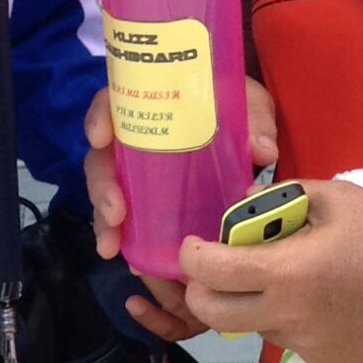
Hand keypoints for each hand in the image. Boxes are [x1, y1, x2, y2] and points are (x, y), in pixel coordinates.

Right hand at [85, 76, 278, 341]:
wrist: (247, 127)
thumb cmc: (238, 107)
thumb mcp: (249, 105)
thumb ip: (255, 122)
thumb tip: (262, 151)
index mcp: (153, 105)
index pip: (113, 103)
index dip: (100, 117)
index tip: (101, 137)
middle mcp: (136, 138)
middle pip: (104, 158)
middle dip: (102, 186)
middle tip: (115, 212)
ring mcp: (139, 172)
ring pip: (109, 193)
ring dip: (105, 220)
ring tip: (111, 246)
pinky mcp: (149, 200)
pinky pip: (128, 219)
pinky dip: (125, 239)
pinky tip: (128, 259)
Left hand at [175, 178, 362, 362]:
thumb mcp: (337, 198)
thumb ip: (284, 197)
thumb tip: (246, 204)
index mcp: (286, 273)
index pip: (211, 272)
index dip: (191, 257)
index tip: (193, 247)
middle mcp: (287, 317)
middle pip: (214, 316)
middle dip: (201, 293)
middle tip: (216, 274)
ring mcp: (306, 348)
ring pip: (257, 327)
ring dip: (258, 305)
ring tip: (293, 282)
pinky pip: (294, 343)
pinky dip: (295, 323)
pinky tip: (326, 305)